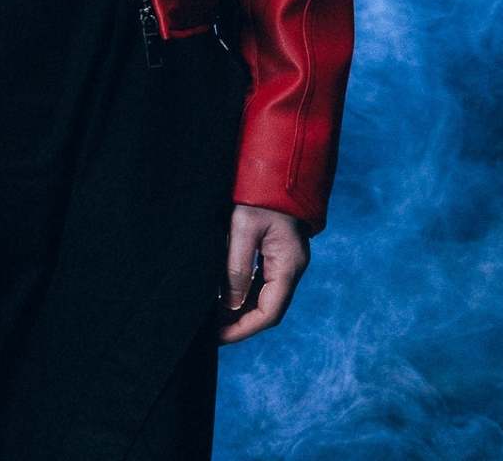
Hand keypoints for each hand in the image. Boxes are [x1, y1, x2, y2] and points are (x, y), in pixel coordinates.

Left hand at [216, 203, 310, 344]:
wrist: (276, 165)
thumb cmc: (260, 194)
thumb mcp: (243, 228)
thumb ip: (236, 268)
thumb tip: (229, 305)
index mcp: (288, 265)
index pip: (269, 313)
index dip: (243, 329)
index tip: (218, 337)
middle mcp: (291, 267)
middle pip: (268, 308)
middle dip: (240, 322)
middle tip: (211, 330)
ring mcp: (286, 260)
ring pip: (264, 295)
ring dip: (241, 308)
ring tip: (214, 316)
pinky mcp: (277, 251)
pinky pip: (262, 280)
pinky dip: (244, 291)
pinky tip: (226, 293)